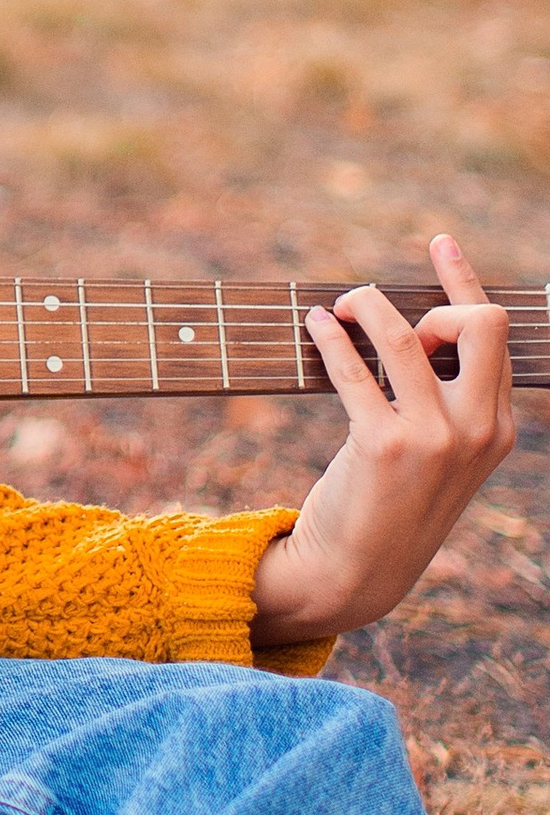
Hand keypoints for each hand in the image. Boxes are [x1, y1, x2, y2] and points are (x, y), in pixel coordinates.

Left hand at [249, 233, 513, 646]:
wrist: (360, 571)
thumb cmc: (391, 501)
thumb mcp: (438, 452)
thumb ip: (444, 397)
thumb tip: (411, 326)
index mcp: (497, 428)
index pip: (496, 335)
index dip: (466, 282)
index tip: (440, 243)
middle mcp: (477, 429)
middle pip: (480, 324)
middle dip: (437, 299)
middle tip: (389, 317)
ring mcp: (434, 438)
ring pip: (405, 334)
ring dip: (367, 307)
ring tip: (341, 307)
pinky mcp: (384, 446)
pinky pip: (355, 367)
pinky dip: (331, 336)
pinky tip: (316, 326)